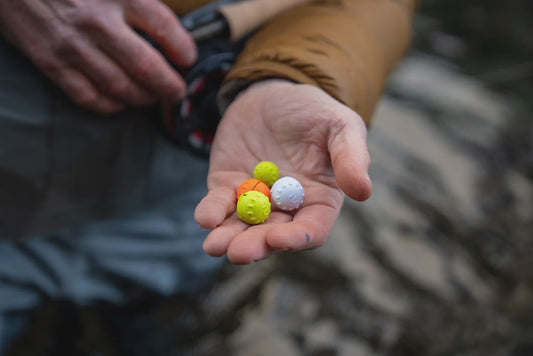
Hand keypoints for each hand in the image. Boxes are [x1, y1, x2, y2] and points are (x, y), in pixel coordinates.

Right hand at [0, 0, 195, 113]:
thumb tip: (166, 24)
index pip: (164, 28)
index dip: (183, 49)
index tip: (188, 59)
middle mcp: (97, 22)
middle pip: (147, 68)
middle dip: (169, 87)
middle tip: (177, 91)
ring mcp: (73, 46)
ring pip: (121, 88)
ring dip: (143, 98)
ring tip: (153, 97)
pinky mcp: (51, 63)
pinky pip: (88, 96)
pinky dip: (110, 106)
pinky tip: (121, 103)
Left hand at [195, 80, 371, 263]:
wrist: (274, 93)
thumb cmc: (315, 112)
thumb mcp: (341, 126)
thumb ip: (351, 156)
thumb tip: (363, 192)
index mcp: (318, 199)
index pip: (311, 228)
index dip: (296, 238)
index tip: (279, 240)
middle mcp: (285, 207)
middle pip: (272, 234)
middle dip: (255, 245)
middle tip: (239, 252)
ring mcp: (254, 199)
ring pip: (242, 227)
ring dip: (228, 238)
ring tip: (215, 246)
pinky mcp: (227, 186)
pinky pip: (218, 203)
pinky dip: (211, 212)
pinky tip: (205, 218)